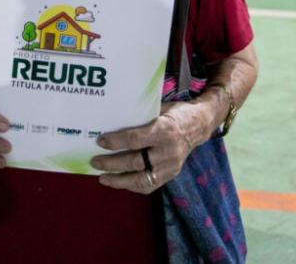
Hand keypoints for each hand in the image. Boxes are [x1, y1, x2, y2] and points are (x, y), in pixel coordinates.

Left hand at [91, 101, 206, 193]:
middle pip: (135, 162)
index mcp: (165, 130)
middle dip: (112, 163)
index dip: (116, 142)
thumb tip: (113, 121)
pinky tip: (120, 182)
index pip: (135, 139)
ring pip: (141, 179)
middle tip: (95, 162)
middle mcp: (168, 151)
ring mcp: (171, 166)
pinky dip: (133, 185)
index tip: (100, 141)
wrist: (200, 125)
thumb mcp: (160, 109)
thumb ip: (141, 117)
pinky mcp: (171, 175)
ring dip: (119, 181)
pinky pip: (150, 186)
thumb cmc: (176, 113)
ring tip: (103, 178)